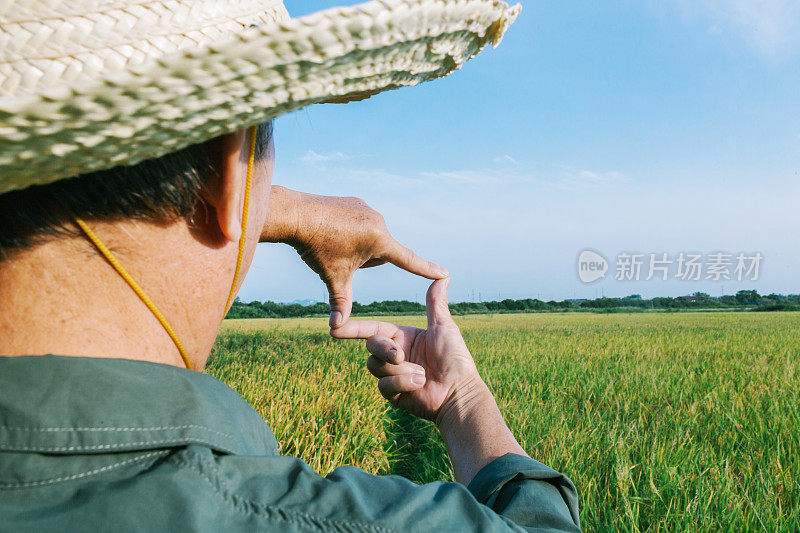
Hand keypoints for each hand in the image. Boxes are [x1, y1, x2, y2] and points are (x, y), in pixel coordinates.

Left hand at [261, 187, 447, 327]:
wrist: (295, 214)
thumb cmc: (316, 247)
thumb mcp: (333, 277)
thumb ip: (341, 302)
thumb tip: (337, 328)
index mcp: (378, 240)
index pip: (407, 260)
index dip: (426, 269)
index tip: (444, 273)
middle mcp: (379, 221)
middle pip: (381, 253)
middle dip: (365, 261)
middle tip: (340, 257)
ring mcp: (367, 209)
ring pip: (371, 238)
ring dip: (358, 246)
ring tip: (333, 244)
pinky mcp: (357, 202)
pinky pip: (361, 223)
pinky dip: (350, 231)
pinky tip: (331, 231)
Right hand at [331, 278, 485, 423]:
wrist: (459, 392)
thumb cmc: (455, 358)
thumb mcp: (443, 327)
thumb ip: (435, 303)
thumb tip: (443, 276)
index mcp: (402, 337)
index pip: (373, 329)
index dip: (354, 328)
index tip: (335, 326)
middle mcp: (394, 354)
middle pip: (371, 346)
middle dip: (384, 350)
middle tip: (399, 356)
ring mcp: (392, 375)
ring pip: (375, 366)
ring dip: (398, 369)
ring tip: (421, 374)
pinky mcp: (393, 394)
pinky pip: (383, 385)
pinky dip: (402, 383)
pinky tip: (420, 384)